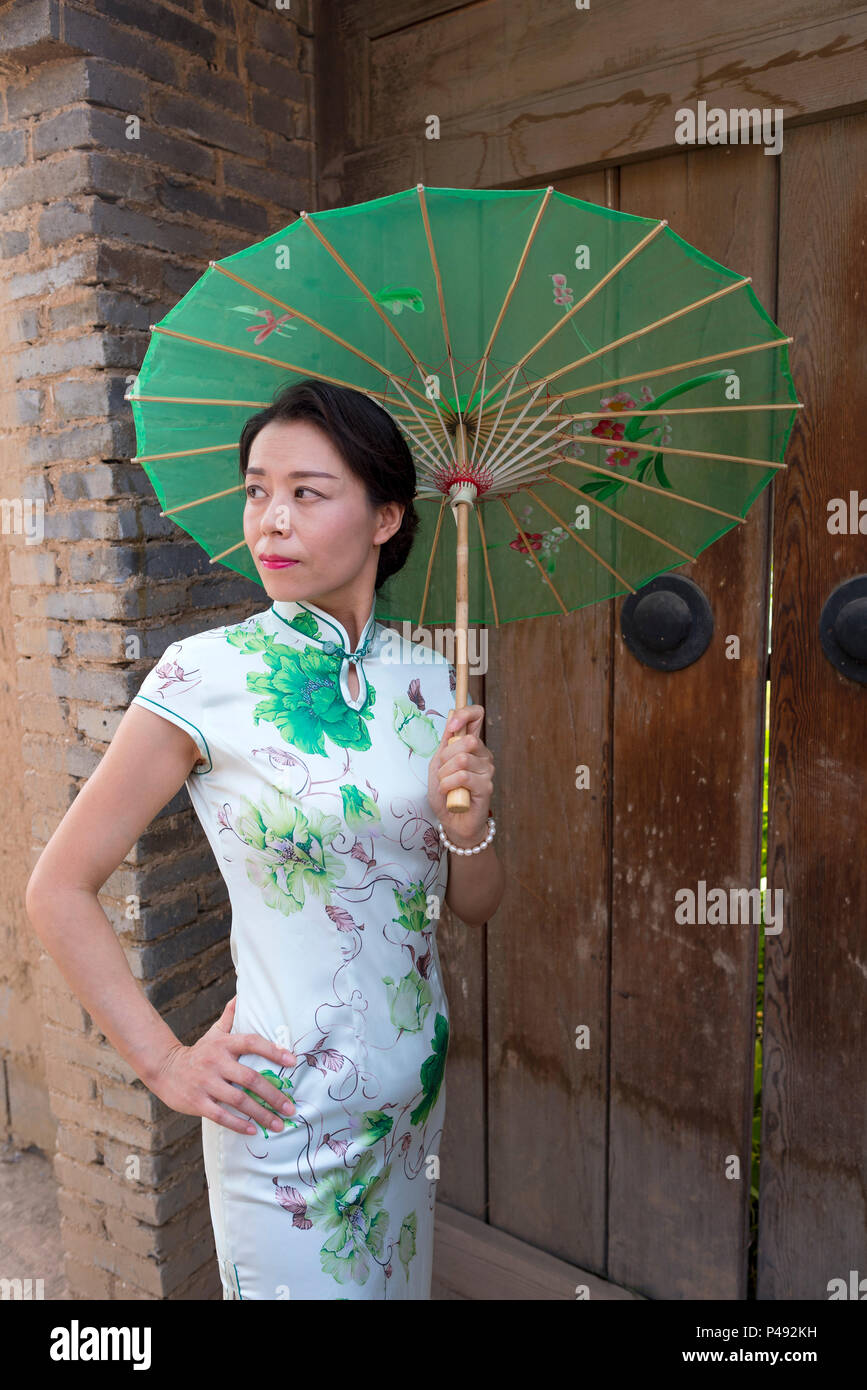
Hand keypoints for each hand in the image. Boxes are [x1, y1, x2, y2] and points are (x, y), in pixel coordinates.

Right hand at [147, 996, 298, 1135]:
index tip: (292, 1061)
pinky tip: (253, 1130)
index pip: (252, 1043)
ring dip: (261, 1114)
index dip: (273, 1051)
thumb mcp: (214, 1034)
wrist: (164, 1069)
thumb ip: (230, 1017)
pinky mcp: (198, 1102)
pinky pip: (221, 1115)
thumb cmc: (198, 1053)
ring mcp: (206, 1083)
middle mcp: (216, 1062)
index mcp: (223, 1044)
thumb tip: (241, 995)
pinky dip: (238, 1124)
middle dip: (273, 1095)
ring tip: (279, 1124)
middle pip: (250, 1078)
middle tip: (291, 1107)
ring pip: (239, 1101)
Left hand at [428, 703, 494, 848]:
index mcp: (471, 745)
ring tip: (445, 785)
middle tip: (442, 771)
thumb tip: (453, 715)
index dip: (466, 713)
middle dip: (446, 757)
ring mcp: (487, 770)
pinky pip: (463, 776)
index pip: (477, 716)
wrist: (452, 820)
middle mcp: (483, 754)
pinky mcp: (486, 786)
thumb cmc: (445, 793)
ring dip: (445, 774)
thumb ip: (446, 742)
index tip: (452, 725)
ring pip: (462, 759)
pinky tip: (448, 792)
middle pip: (467, 740)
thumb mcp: (438, 764)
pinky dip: (448, 784)